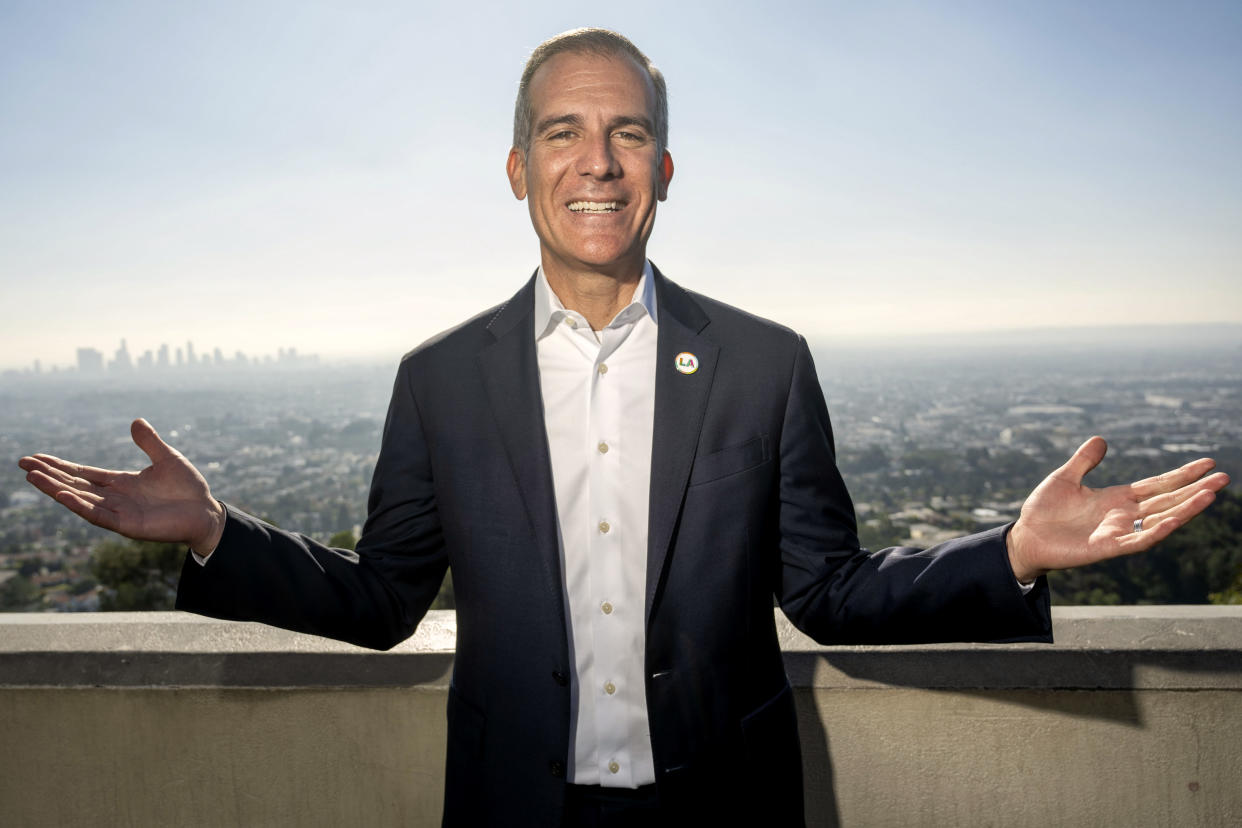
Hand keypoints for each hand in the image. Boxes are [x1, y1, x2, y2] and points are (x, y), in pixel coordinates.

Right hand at [18, 418, 226, 553]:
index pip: (83, 474)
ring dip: (57, 490)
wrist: (206, 512)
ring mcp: (119, 513)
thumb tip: (135, 421)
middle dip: (49, 476)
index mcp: (120, 483)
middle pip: (74, 485)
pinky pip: (100, 515)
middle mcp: (114, 498)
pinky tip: (64, 496)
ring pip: (81, 500)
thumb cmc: (188, 488)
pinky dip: (81, 505)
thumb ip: (149, 442)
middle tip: (23, 465)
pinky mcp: (128, 525)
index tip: (36, 459)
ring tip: (33, 478)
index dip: (59, 467)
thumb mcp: (167, 458)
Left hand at [1006, 436, 1229, 582]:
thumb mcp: (1064, 478)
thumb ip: (1084, 461)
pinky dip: (1157, 530)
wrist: (1025, 538)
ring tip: (1210, 495)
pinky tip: (1174, 519)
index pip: (1158, 485)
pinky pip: (1139, 539)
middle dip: (1195, 490)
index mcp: (1117, 498)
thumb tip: (1101, 439)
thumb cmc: (1043, 511)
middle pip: (1168, 501)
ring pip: (1161, 519)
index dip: (1181, 475)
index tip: (1207, 464)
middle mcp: (1124, 515)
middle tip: (1224, 477)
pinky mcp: (1108, 547)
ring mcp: (1119, 532)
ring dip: (1185, 509)